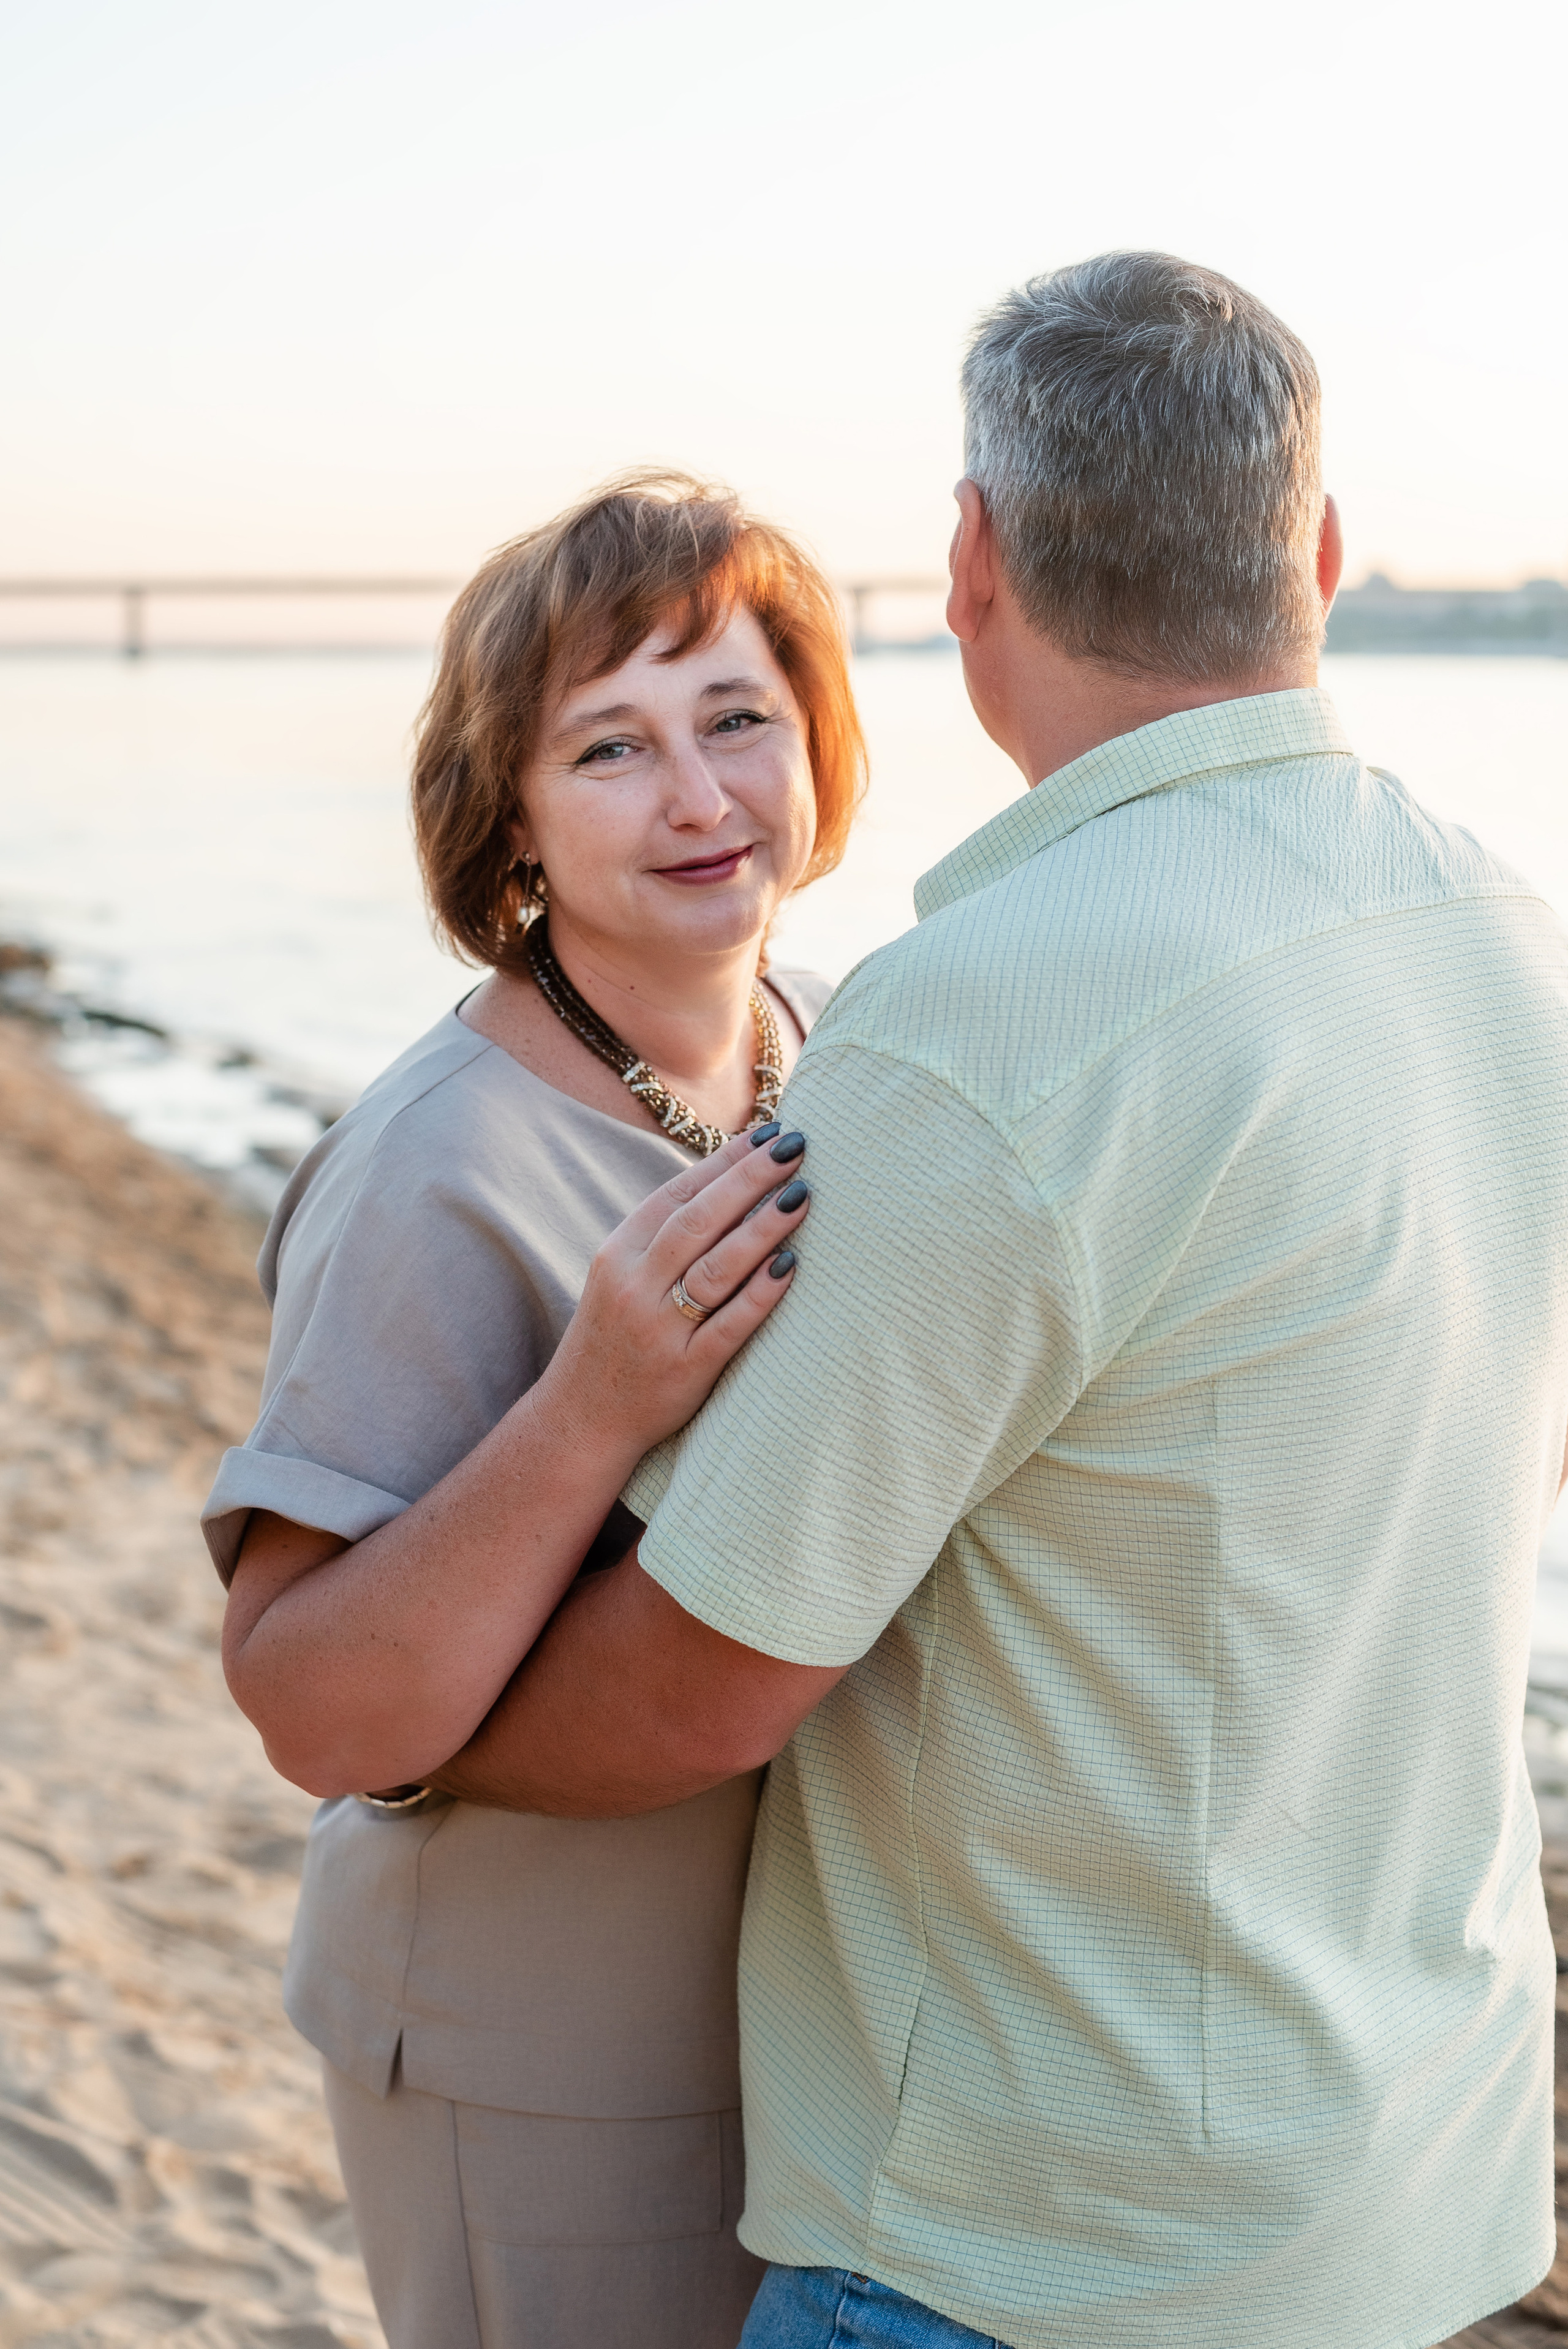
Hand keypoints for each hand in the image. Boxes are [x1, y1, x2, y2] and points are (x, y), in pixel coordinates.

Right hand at [535, 1122, 809, 1465]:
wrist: (582, 1418)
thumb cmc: (617, 1336)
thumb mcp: (623, 1275)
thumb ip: (665, 1234)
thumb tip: (729, 1178)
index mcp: (620, 1253)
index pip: (678, 1193)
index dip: (725, 1160)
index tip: (767, 1132)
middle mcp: (636, 1284)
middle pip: (699, 1220)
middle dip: (749, 1178)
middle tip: (795, 1146)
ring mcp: (659, 1328)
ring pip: (716, 1267)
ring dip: (762, 1227)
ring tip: (802, 1194)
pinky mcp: (685, 1369)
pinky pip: (729, 1325)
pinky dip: (760, 1293)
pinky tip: (791, 1265)